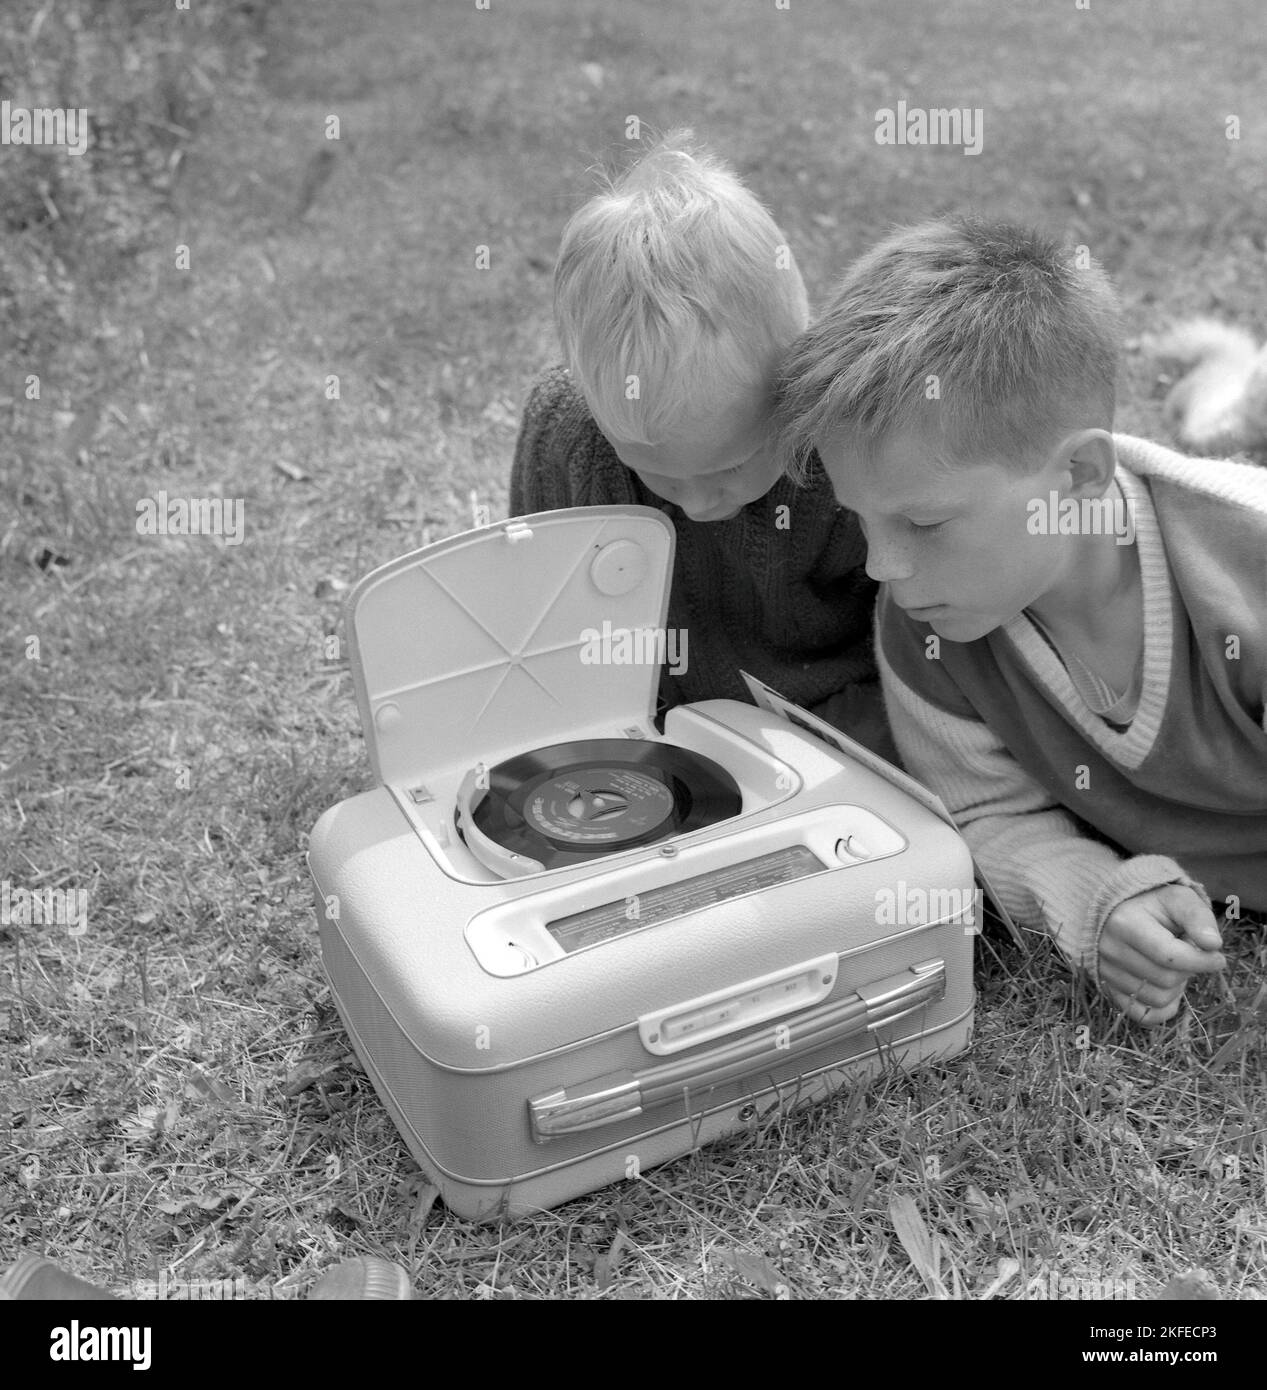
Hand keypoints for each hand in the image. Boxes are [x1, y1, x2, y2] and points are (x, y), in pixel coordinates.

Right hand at [1099, 885, 1225, 1025]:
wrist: (1115, 910)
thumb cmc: (1152, 904)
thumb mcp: (1177, 898)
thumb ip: (1198, 917)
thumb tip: (1213, 945)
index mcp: (1125, 923)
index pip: (1170, 956)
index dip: (1201, 961)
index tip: (1217, 957)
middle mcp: (1109, 950)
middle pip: (1166, 979)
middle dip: (1189, 970)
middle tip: (1189, 954)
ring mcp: (1105, 972)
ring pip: (1157, 999)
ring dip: (1176, 988)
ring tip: (1174, 967)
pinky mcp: (1107, 988)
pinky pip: (1142, 1015)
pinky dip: (1162, 1008)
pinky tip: (1168, 988)